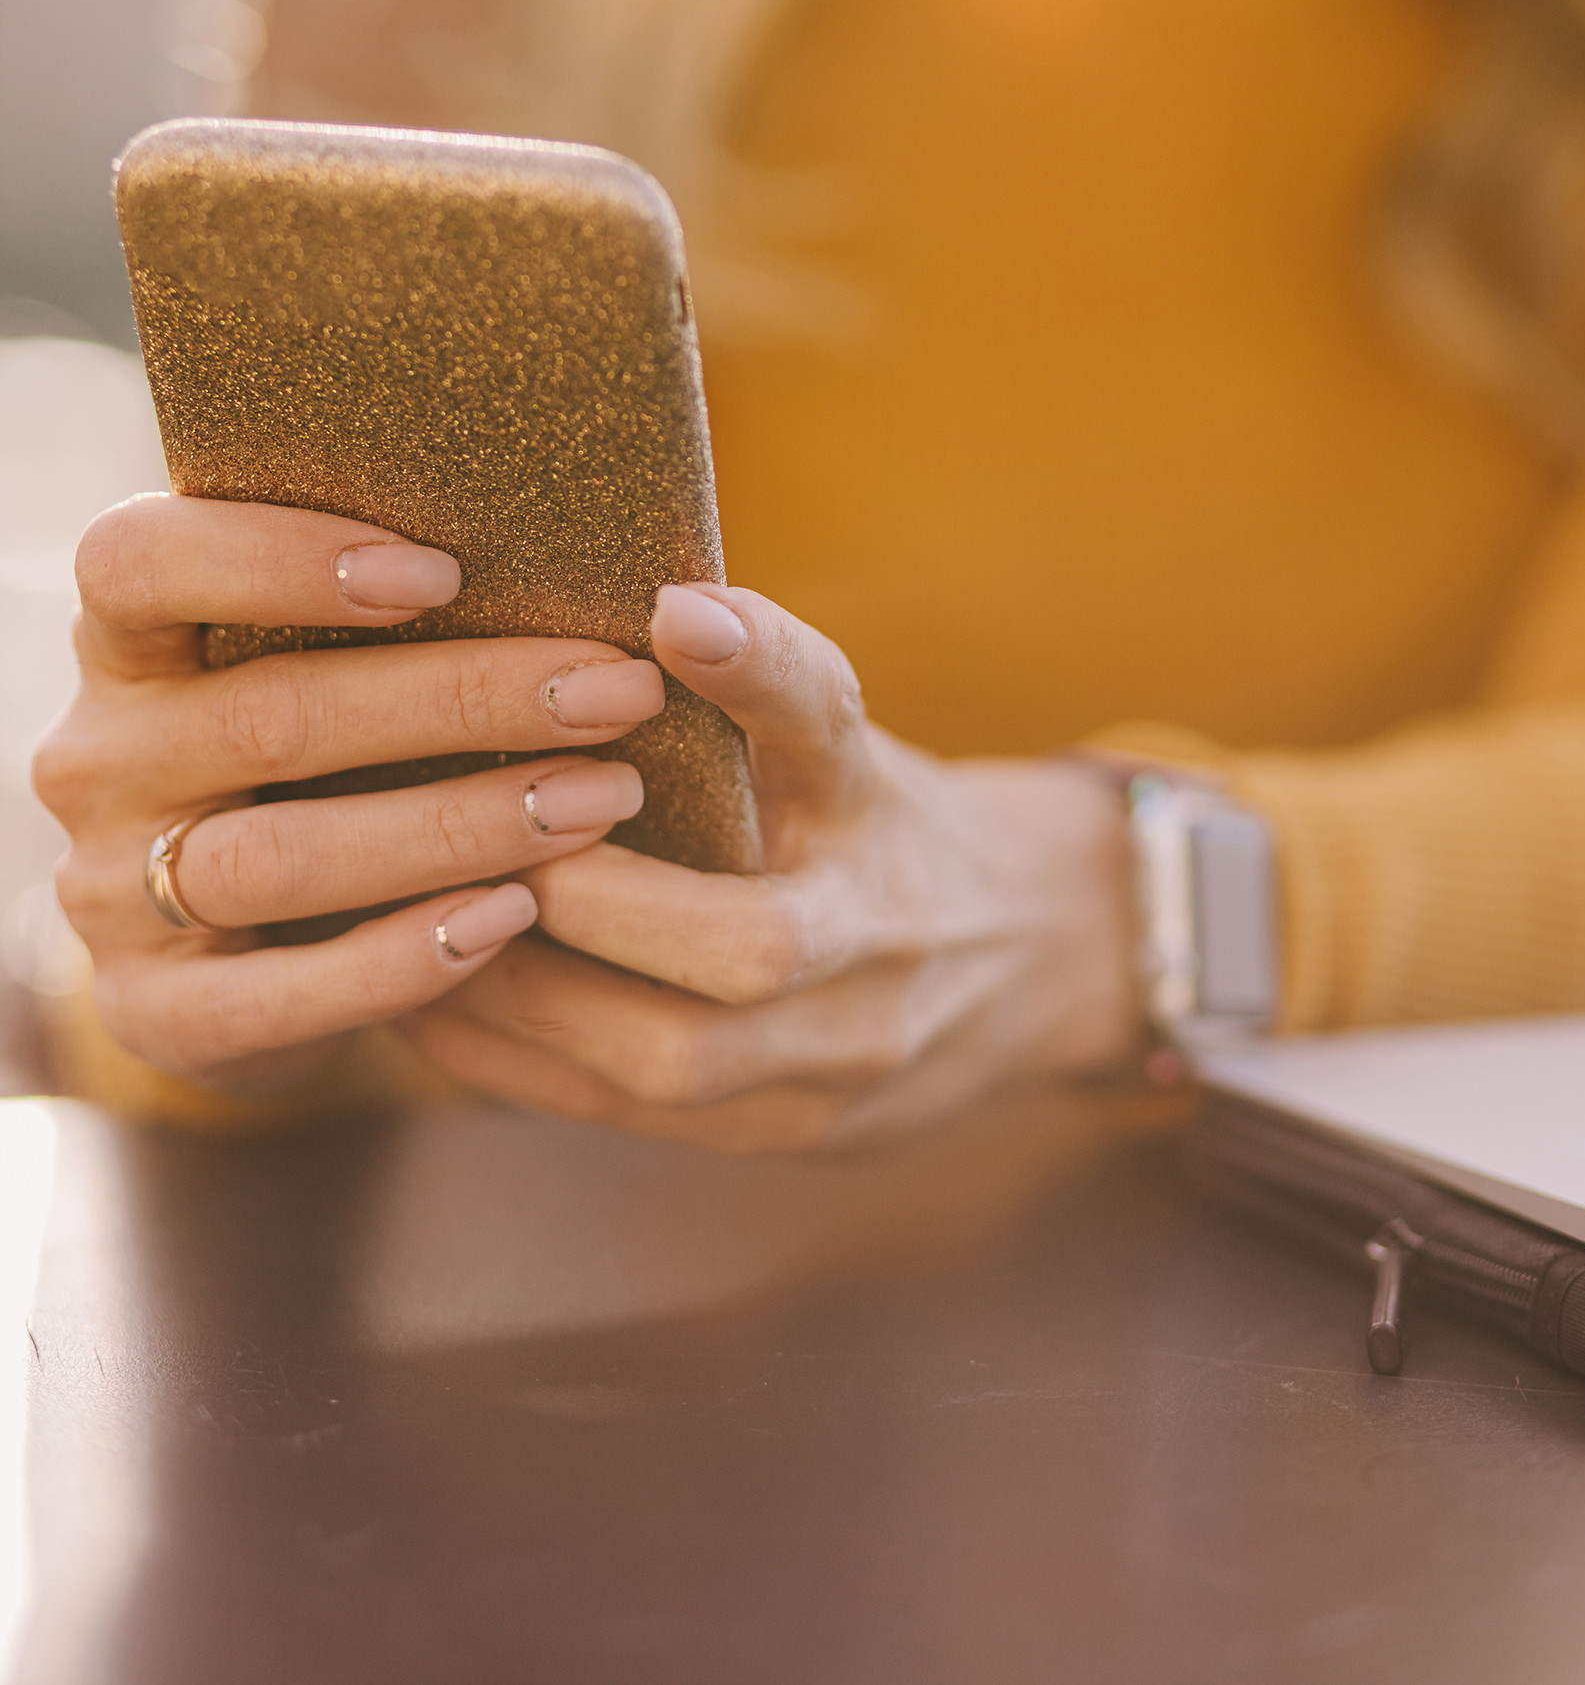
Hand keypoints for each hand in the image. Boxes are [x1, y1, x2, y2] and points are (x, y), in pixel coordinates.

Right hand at [34, 495, 663, 1094]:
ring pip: (280, 856)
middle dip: (462, 699)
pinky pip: (278, 996)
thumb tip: (613, 560)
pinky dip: (403, 958)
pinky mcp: (154, 1015)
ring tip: (598, 801)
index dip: (276, 557)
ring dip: (456, 827)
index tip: (442, 571)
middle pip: (268, 715)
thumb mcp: (312, 667)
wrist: (236, 960)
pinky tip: (514, 917)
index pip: (141, 564)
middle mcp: (98, 759)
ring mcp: (110, 895)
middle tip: (617, 691)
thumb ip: (388, 606)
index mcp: (126, 645)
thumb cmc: (317, 760)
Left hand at [404, 586, 1138, 1152]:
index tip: (672, 611)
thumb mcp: (841, 737)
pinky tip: (427, 1008)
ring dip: (522, 998)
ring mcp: (844, 1060)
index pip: (829, 719)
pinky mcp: (788, 1138)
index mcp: (881, 803)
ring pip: (673, 1062)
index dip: (757, 664)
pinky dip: (515, 1065)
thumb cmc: (882, 823)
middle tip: (457, 841)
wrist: (1028, 964)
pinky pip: (634, 1118)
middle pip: (750, 947)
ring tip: (404, 933)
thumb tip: (659, 598)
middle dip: (585, 902)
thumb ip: (760, 678)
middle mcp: (883, 939)